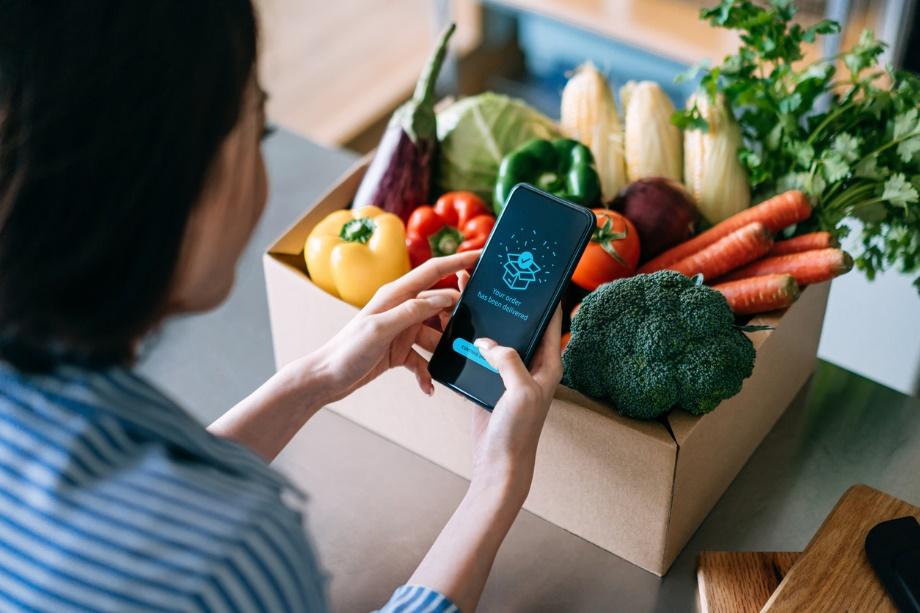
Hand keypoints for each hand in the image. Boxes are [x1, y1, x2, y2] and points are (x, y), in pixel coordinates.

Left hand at [307, 250, 480, 403]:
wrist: (326, 379)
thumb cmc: (347, 350)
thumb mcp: (381, 329)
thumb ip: (413, 311)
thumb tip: (446, 297)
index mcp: (395, 294)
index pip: (433, 271)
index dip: (458, 261)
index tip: (481, 256)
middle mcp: (401, 309)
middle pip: (440, 305)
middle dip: (458, 317)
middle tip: (476, 329)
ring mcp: (402, 330)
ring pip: (436, 335)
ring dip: (444, 351)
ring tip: (454, 363)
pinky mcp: (400, 351)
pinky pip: (423, 360)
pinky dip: (428, 373)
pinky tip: (429, 388)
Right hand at [457, 271, 563, 505]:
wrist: (499, 463)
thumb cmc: (519, 432)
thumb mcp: (521, 392)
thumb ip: (508, 361)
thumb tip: (489, 343)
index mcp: (548, 362)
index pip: (550, 320)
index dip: (544, 296)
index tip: (535, 272)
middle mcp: (532, 364)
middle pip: (519, 323)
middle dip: (505, 301)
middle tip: (489, 275)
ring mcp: (510, 372)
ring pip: (497, 336)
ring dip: (482, 318)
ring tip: (465, 293)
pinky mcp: (490, 381)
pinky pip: (480, 354)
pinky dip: (469, 340)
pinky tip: (454, 325)